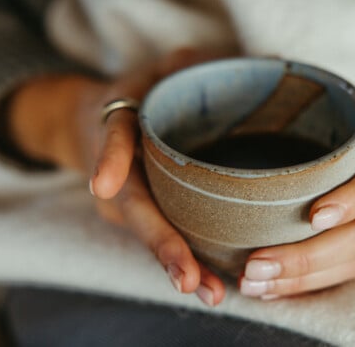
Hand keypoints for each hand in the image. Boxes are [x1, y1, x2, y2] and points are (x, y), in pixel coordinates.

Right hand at [8, 49, 227, 305]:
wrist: (96, 122)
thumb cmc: (135, 92)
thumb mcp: (155, 70)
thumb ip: (189, 65)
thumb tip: (257, 62)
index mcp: (115, 130)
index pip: (112, 142)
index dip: (111, 159)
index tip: (104, 185)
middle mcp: (117, 175)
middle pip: (136, 210)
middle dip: (163, 243)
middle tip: (189, 277)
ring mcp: (127, 201)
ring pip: (151, 233)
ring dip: (179, 264)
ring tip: (211, 292)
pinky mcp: (143, 213)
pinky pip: (163, 237)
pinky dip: (186, 261)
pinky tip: (214, 286)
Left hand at [239, 113, 354, 298]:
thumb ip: (345, 114)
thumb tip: (282, 77)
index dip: (350, 200)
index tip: (315, 215)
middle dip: (303, 256)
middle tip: (255, 266)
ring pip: (348, 264)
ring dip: (298, 278)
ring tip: (253, 283)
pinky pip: (348, 276)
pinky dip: (310, 285)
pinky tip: (273, 291)